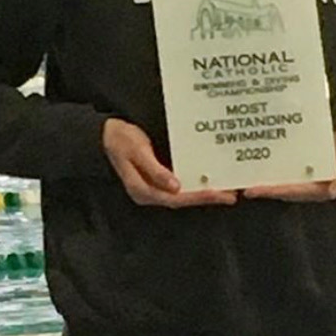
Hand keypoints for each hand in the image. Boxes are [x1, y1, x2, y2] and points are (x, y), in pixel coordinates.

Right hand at [103, 118, 237, 207]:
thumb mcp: (136, 151)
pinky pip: (179, 186)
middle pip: (183, 200)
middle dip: (207, 198)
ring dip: (203, 193)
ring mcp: (153, 188)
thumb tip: (175, 187)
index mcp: (143, 190)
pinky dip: (194, 184)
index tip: (218, 194)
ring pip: (183, 195)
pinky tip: (208, 179)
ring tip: (225, 189)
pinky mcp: (157, 180)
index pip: (176, 198)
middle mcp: (150, 193)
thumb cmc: (120, 139)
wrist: (104, 134)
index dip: (198, 197)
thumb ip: (155, 170)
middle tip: (230, 195)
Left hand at [243, 131, 335, 202]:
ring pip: (274, 180)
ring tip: (237, 178)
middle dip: (260, 189)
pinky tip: (246, 163)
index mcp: (317, 188)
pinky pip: (275, 168)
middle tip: (239, 187)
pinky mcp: (291, 165)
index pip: (291, 192)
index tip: (253, 191)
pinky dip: (262, 167)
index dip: (272, 192)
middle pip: (278, 189)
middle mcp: (304, 184)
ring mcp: (296, 175)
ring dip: (257, 180)